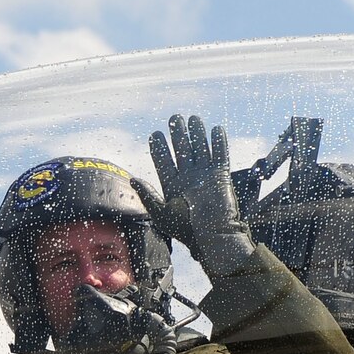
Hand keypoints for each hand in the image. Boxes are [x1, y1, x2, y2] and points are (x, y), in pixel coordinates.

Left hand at [133, 114, 254, 277]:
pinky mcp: (221, 176)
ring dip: (197, 133)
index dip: (159, 148)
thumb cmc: (185, 229)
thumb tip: (132, 179)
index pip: (164, 162)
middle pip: (182, 150)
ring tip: (192, 118)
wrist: (212, 236)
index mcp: (172, 186)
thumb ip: (148, 195)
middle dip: (178, 134)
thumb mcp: (161, 213)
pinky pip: (220, 155)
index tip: (155, 134)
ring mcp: (205, 176)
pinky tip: (216, 129)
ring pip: (200, 149)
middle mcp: (188, 178)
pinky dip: (219, 142)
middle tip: (174, 118)